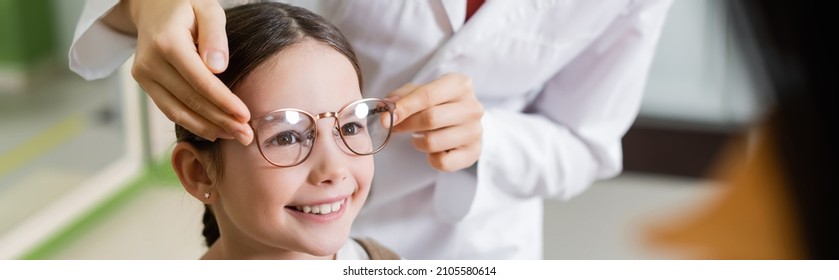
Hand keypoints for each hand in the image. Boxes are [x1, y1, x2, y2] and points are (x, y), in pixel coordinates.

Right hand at [103, 0, 252, 144]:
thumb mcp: (207, 9)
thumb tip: (218, 68)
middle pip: (190, 100)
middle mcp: (150, 62)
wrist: (153, 6)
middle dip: (221, 120)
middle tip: (246, 135)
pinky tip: (213, 130)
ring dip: (207, 127)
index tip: (245, 116)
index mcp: (167, 42)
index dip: (224, 102)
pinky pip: (168, 109)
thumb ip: (215, 36)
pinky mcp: (144, 82)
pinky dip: (191, 122)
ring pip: (177, 111)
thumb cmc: (187, 6)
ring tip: (234, 135)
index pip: (200, 81)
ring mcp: (143, 74)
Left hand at [387, 73, 483, 171]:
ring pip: (433, 142)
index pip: (428, 96)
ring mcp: (475, 131)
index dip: (404, 107)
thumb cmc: (439, 104)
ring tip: (420, 136)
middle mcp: (472, 107)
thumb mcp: (420, 91)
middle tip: (395, 127)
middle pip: (431, 119)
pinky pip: (442, 162)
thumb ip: (402, 96)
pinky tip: (434, 149)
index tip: (385, 117)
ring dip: (418, 142)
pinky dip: (431, 158)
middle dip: (407, 125)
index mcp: (460, 85)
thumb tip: (387, 106)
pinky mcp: (474, 152)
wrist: (463, 121)